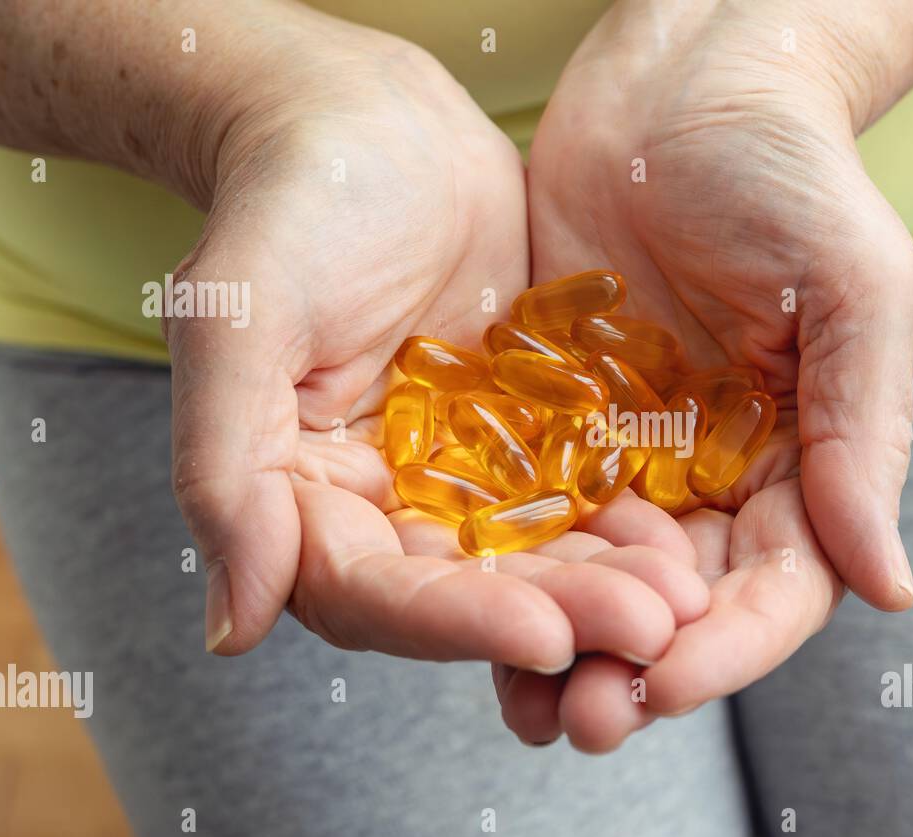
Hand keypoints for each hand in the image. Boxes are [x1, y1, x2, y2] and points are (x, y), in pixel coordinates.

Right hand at [166, 4, 707, 672]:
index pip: (375, 593)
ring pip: (536, 554)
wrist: (374, 123)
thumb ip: (227, 470)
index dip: (459, 623)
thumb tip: (232, 631)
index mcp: (305, 498)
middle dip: (562, 613)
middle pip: (472, 590)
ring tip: (682, 599)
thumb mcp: (240, 319)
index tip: (546, 636)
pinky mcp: (525, 436)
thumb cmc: (292, 204)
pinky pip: (580, 492)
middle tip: (650, 627)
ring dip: (607, 582)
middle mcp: (384, 505)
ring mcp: (462, 475)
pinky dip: (627, 521)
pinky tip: (684, 538)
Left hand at [502, 0, 912, 749]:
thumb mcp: (854, 291)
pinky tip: (464, 609)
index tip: (667, 683)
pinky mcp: (557, 416)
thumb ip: (862, 436)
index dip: (730, 648)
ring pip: (600, 577)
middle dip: (633, 668)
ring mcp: (633, 450)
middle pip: (681, 605)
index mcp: (801, 459)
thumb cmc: (791, 167)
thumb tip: (892, 589)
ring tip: (518, 703)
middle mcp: (718, 473)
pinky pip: (530, 508)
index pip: (777, 586)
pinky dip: (506, 566)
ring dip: (562, 642)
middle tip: (575, 722)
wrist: (685, 78)